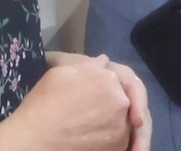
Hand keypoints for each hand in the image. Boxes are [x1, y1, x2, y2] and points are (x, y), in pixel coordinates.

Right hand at [2, 55, 131, 150]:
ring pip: (123, 122)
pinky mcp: (117, 149)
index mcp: (109, 78)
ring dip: (111, 123)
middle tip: (86, 116)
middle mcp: (121, 102)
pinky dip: (109, 141)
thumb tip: (104, 62)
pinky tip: (91, 141)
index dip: (100, 88)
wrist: (33, 144)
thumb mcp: (61, 74)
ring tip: (87, 129)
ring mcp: (121, 129)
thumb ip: (88, 66)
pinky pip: (121, 141)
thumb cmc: (43, 107)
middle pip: (121, 100)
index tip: (87, 98)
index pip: (113, 79)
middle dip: (108, 105)